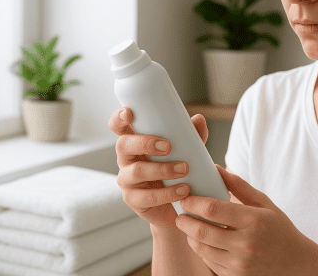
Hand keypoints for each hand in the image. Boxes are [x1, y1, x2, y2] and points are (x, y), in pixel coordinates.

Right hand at [108, 107, 208, 229]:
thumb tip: (199, 119)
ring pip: (136, 171)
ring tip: (184, 169)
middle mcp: (126, 159)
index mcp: (135, 142)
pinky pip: (147, 197)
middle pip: (123, 145)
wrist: (179, 205)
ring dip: (162, 169)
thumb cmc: (176, 170)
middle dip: (145, 143)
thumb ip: (192, 135)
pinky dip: (167, 193)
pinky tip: (183, 191)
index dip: (119, 118)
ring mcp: (127, 180)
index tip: (129, 113)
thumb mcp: (185, 151)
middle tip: (169, 147)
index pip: (119, 126)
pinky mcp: (134, 200)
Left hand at [175, 165, 316, 275]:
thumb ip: (238, 186)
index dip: (193, 202)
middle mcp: (245, 244)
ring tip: (189, 226)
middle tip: (181, 213)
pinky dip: (201, 249)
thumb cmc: (279, 228)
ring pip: (201, 248)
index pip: (212, 209)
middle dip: (184, 220)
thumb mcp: (264, 203)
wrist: (296, 263)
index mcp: (253, 221)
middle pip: (201, 230)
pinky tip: (203, 240)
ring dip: (190, 235)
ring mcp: (239, 264)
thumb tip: (215, 168)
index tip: (187, 197)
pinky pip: (208, 262)